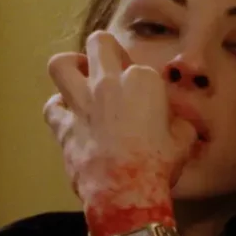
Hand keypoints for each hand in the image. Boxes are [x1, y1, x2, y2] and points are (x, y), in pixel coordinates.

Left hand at [43, 31, 197, 203]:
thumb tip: (178, 124)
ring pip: (61, 64)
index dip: (142, 83)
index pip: (140, 67)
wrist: (126, 192)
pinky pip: (51, 107)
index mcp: (143, 81)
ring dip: (70, 68)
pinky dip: (58, 109)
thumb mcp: (183, 140)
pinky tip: (69, 116)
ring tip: (79, 79)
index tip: (146, 102)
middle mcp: (108, 83)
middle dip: (104, 51)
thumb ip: (180, 124)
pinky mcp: (64, 126)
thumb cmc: (158, 166)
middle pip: (99, 43)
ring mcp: (82, 102)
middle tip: (110, 70)